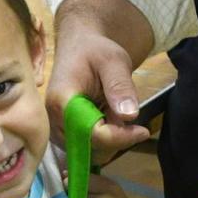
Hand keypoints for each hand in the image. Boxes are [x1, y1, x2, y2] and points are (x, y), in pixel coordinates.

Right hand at [46, 24, 149, 159]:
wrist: (79, 47)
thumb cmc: (95, 51)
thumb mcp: (114, 61)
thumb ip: (120, 86)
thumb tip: (130, 116)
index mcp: (62, 101)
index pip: (91, 133)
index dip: (119, 137)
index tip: (143, 131)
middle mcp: (53, 119)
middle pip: (90, 146)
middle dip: (116, 137)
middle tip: (128, 112)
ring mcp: (56, 128)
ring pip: (89, 150)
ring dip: (110, 137)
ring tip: (115, 109)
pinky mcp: (63, 133)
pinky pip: (87, 146)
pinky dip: (104, 137)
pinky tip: (108, 115)